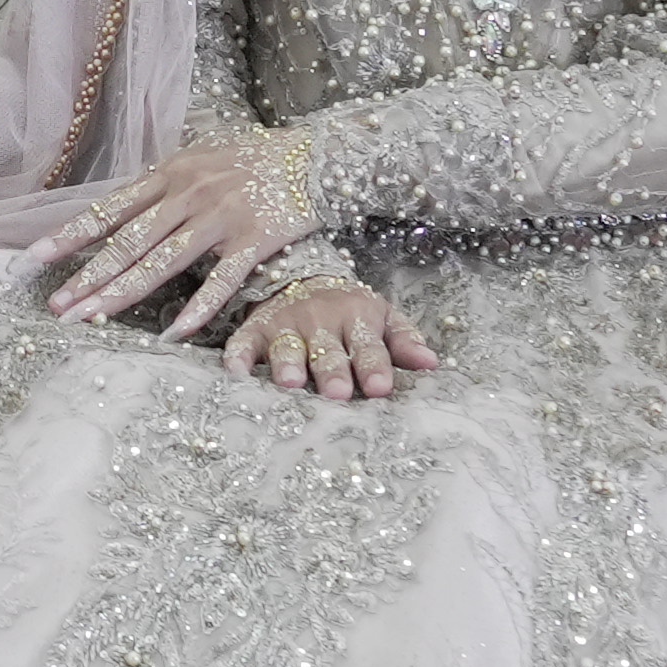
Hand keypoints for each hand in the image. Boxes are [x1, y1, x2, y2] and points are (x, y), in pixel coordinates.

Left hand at [21, 131, 314, 341]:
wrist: (315, 155)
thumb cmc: (254, 160)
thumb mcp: (201, 159)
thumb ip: (164, 185)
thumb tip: (122, 210)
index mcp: (170, 173)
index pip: (110, 209)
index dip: (71, 235)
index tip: (35, 259)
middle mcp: (188, 193)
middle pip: (128, 242)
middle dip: (88, 276)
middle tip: (55, 306)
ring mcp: (220, 217)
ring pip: (162, 261)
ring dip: (123, 293)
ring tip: (90, 319)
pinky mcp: (254, 239)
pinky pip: (221, 280)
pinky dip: (198, 307)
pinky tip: (174, 332)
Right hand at [221, 281, 437, 401]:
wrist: (300, 273)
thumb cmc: (349, 308)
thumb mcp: (381, 316)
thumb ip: (404, 340)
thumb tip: (431, 364)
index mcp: (356, 316)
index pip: (368, 345)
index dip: (374, 366)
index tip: (381, 388)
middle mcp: (320, 320)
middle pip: (327, 351)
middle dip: (332, 372)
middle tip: (337, 394)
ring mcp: (286, 324)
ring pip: (287, 347)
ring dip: (288, 364)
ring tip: (290, 383)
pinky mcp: (255, 329)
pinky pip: (243, 342)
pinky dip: (238, 356)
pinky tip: (235, 371)